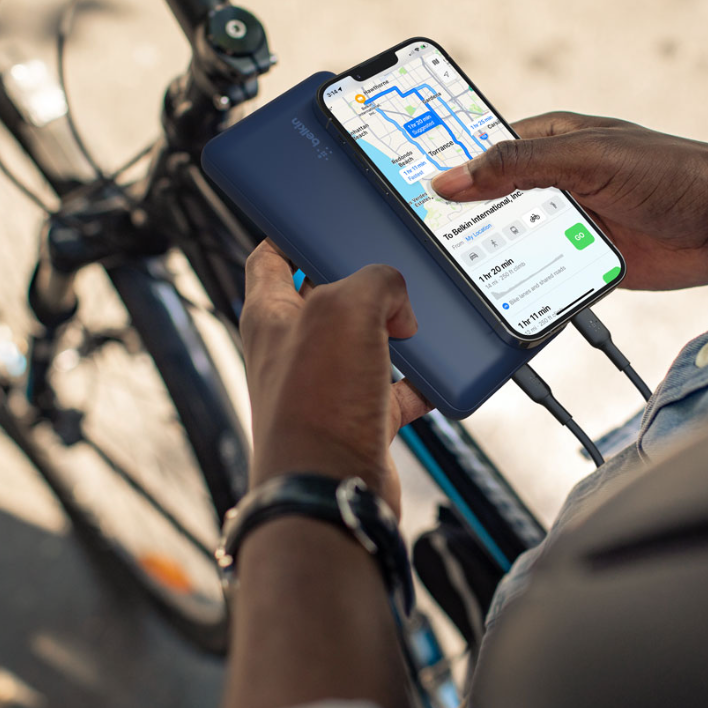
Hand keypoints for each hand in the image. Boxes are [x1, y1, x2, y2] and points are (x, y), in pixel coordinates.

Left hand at [239, 241, 432, 513]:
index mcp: (270, 314)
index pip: (271, 255)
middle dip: (364, 284)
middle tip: (392, 274)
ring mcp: (326, 385)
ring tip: (418, 321)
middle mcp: (293, 349)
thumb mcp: (346, 310)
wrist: (331, 490)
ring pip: (366, 342)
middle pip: (329, 297)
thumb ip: (375, 282)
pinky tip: (437, 373)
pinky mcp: (358, 419)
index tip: (322, 218)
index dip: (293, 232)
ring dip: (396, 331)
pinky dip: (418, 382)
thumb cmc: (315, 406)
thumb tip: (397, 301)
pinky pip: (394, 390)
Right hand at [431, 111, 707, 289]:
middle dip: (455, 222)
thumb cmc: (674, 174)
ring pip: (507, 245)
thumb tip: (452, 177)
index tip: (396, 182)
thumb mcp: (590, 160)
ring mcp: (566, 225)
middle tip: (412, 241)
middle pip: (486, 204)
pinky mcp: (582, 264)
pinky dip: (521, 288)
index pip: (478, 149)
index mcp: (547, 143)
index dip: (440, 163)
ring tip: (444, 278)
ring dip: (487, 260)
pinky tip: (495, 301)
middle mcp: (551, 183)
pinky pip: (538, 278)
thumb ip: (520, 167)